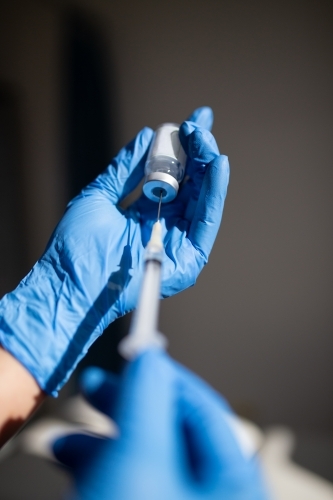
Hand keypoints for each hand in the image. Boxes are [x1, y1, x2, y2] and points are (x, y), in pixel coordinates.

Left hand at [0, 107, 228, 394]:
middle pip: (192, 185)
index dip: (182, 149)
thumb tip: (146, 137)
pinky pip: (206, 222)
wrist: (71, 284)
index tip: (190, 121)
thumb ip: (126, 169)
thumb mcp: (100, 196)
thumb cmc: (77, 246)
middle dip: (197, 152)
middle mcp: (166, 226)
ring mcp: (178, 243)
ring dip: (206, 166)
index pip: (172, 176)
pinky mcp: (188, 260)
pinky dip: (214, 193)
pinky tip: (217, 164)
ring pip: (203, 199)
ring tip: (205, 137)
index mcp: (146, 213)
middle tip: (198, 123)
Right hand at [53, 351, 267, 499]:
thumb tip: (149, 356)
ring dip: (103, 440)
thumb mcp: (138, 460)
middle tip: (93, 385)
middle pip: (169, 431)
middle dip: (126, 406)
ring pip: (142, 459)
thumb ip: (146, 399)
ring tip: (66, 437)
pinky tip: (71, 461)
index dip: (161, 375)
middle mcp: (211, 498)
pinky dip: (99, 469)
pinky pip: (128, 485)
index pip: (199, 407)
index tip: (130, 355)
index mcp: (229, 482)